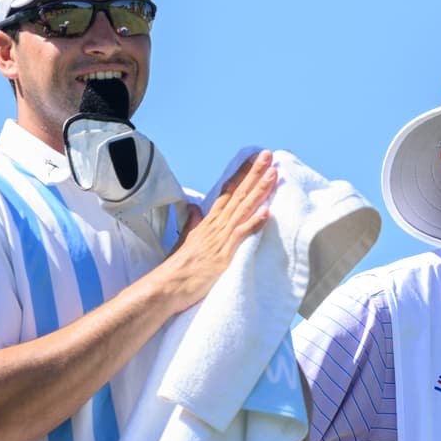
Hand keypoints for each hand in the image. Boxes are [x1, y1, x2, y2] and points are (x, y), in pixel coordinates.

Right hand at [155, 149, 276, 311]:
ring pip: (243, 209)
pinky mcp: (224, 254)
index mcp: (209, 222)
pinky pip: (240, 235)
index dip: (241, 175)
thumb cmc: (178, 267)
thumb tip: (194, 207)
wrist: (167, 286)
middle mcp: (216, 225)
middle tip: (267, 154)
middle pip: (238, 194)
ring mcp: (220, 238)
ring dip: (258, 191)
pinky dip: (253, 223)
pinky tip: (267, 212)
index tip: (253, 160)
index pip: (228, 192)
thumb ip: (193, 222)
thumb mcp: (186, 240)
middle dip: (253, 174)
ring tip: (272, 173)